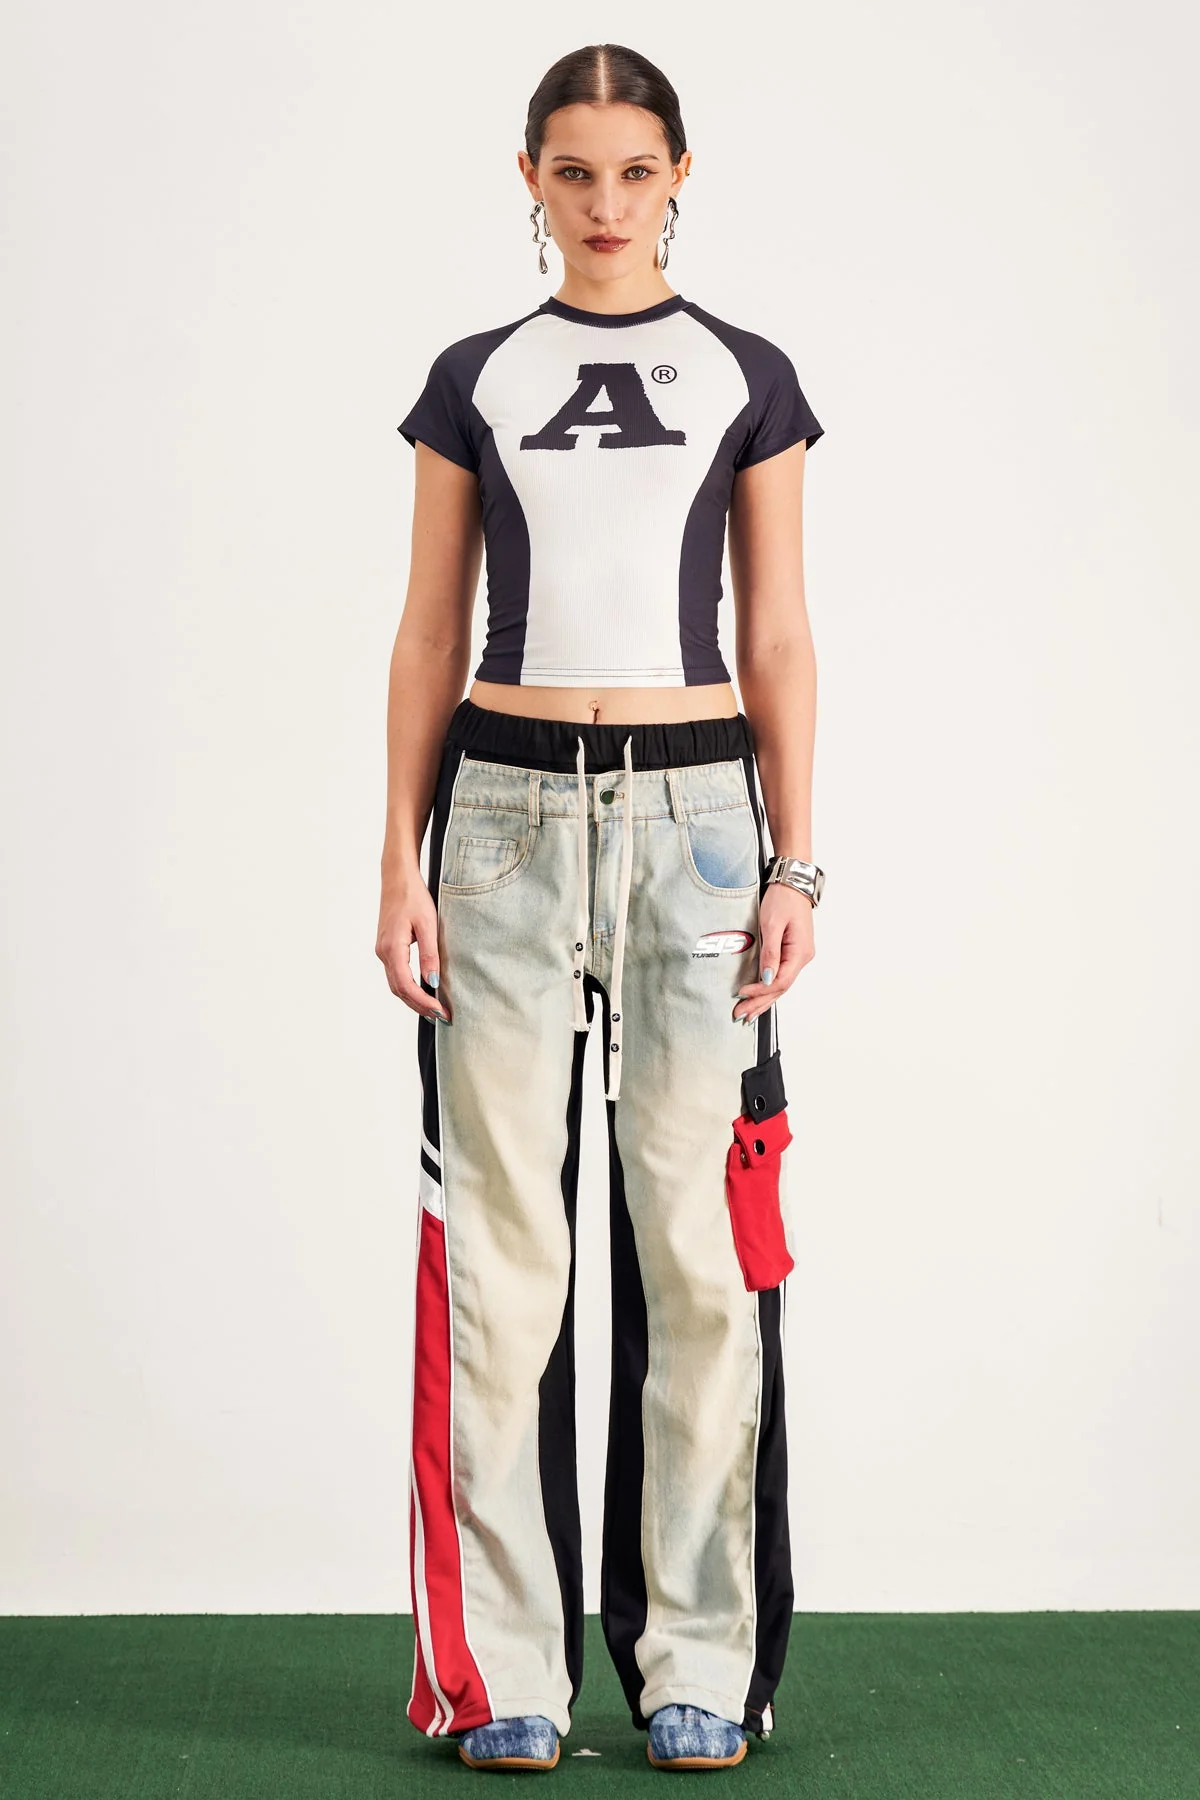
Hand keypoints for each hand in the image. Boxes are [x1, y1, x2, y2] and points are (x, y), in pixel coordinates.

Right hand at [376, 871, 450, 1022]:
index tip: (441, 1012)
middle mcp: (383, 953)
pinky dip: (408, 987)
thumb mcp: (428, 924)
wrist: (397, 877)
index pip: (407, 986)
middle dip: (419, 1006)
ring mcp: (383, 950)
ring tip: (433, 1009)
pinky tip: (422, 990)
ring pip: (396, 984)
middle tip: (441, 1017)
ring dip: (413, 999)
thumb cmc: (413, 896)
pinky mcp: (387, 947)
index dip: (424, 1002)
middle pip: (399, 990)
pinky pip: (396, 974)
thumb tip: (432, 983)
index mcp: (392, 949)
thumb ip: (430, 955)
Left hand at [733, 882, 813, 1023]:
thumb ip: (770, 953)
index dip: (760, 991)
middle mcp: (802, 957)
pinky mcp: (791, 952)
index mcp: (800, 953)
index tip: (741, 994)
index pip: (780, 982)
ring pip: (780, 984)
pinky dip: (768, 988)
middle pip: (780, 988)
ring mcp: (798, 955)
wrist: (792, 883)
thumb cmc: (783, 899)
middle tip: (740, 1015)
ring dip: (764, 999)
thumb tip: (766, 979)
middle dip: (760, 1002)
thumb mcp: (773, 924)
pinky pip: (780, 975)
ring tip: (748, 1013)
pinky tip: (760, 997)